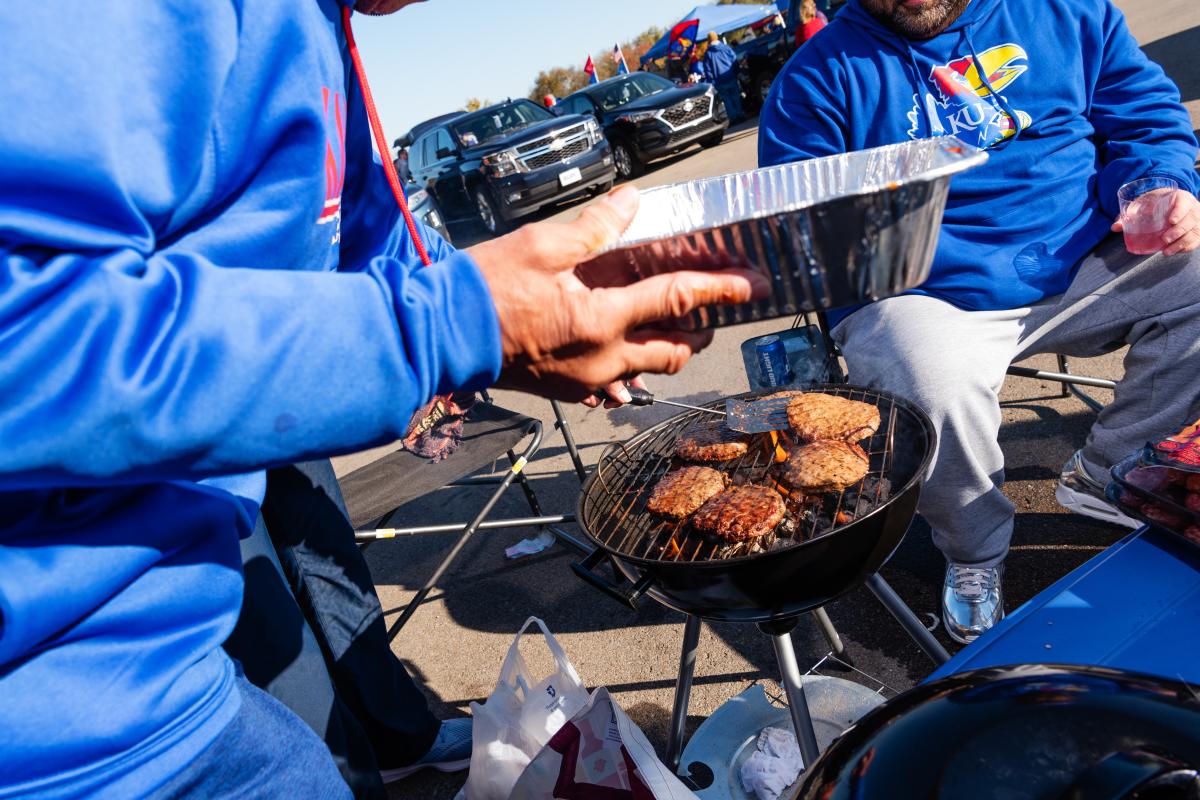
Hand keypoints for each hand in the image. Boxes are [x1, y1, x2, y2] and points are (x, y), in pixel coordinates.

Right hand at [468, 186, 768, 401]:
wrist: (442, 336)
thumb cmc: (486, 287)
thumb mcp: (542, 245)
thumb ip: (596, 228)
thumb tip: (632, 201)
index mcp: (601, 320)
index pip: (676, 301)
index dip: (719, 289)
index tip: (751, 286)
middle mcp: (602, 360)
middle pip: (673, 350)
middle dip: (697, 329)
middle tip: (708, 306)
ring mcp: (584, 382)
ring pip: (645, 371)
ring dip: (664, 348)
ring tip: (666, 322)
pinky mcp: (565, 391)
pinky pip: (611, 387)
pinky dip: (625, 368)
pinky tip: (619, 350)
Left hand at [1112, 189, 1199, 254]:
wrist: (1171, 202)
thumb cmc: (1156, 203)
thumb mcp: (1144, 204)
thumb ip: (1129, 215)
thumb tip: (1115, 227)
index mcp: (1180, 197)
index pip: (1184, 203)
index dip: (1179, 212)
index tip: (1171, 221)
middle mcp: (1192, 207)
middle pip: (1190, 220)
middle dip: (1178, 231)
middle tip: (1164, 239)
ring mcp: (1197, 219)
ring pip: (1194, 231)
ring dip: (1181, 243)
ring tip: (1167, 251)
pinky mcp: (1197, 229)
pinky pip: (1197, 239)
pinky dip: (1187, 246)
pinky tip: (1176, 251)